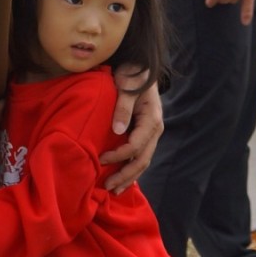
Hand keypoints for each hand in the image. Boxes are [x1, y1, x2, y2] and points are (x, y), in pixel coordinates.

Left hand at [102, 74, 162, 191]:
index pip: (136, 145)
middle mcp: (154, 130)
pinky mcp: (144, 134)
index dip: (119, 156)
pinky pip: (139, 156)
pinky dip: (131, 168)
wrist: (139, 66)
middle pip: (142, 160)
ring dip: (129, 177)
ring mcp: (151, 134)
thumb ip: (123, 107)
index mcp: (152, 120)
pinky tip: (121, 178)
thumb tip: (117, 130)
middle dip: (126, 175)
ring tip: (114, 190)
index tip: (101, 158)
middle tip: (108, 187)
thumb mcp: (127, 85)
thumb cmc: (133, 73)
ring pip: (143, 161)